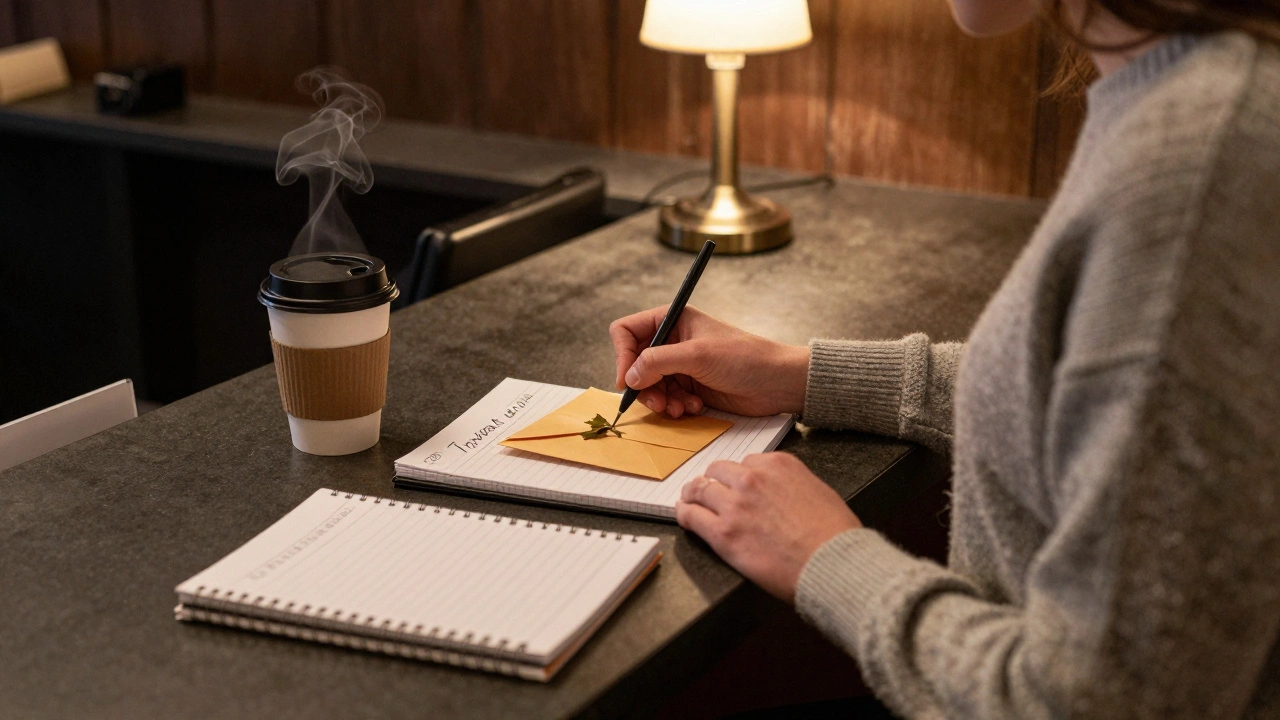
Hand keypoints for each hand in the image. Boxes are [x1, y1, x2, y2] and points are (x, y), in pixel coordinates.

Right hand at [609, 305, 809, 417]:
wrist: (778, 382)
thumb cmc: (745, 358)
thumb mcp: (698, 355)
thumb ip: (658, 362)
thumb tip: (628, 376)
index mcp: (672, 320)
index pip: (627, 331)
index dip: (622, 355)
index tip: (627, 380)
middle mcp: (672, 341)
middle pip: (634, 363)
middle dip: (643, 386)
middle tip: (657, 403)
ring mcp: (680, 365)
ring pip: (649, 385)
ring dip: (661, 400)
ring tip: (680, 408)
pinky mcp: (690, 386)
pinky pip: (667, 399)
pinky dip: (675, 406)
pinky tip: (694, 407)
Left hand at [676, 453, 861, 603]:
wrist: (833, 563)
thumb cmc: (834, 534)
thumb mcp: (818, 491)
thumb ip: (792, 484)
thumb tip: (779, 494)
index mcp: (778, 464)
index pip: (746, 462)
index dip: (739, 476)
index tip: (735, 485)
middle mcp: (753, 478)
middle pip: (718, 471)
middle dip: (713, 481)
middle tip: (708, 492)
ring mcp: (735, 505)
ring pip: (699, 489)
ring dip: (693, 495)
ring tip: (689, 501)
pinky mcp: (723, 533)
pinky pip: (691, 516)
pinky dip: (684, 514)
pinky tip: (684, 516)